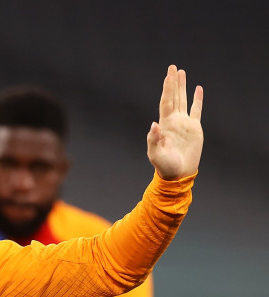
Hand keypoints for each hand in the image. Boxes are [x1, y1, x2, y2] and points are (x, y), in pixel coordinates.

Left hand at [147, 65, 203, 179]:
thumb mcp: (155, 154)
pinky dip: (197, 99)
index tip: (168, 76)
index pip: (166, 102)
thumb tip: (154, 124)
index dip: (167, 89)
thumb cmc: (164, 165)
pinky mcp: (195, 128)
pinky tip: (198, 89)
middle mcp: (173, 120)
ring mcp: (184, 123)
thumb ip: (154, 139)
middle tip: (173, 67)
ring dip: (183, 87)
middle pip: (173, 97)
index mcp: (164, 124)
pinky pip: (196, 110)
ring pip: (183, 100)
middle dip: (173, 82)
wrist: (178, 173)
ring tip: (182, 72)